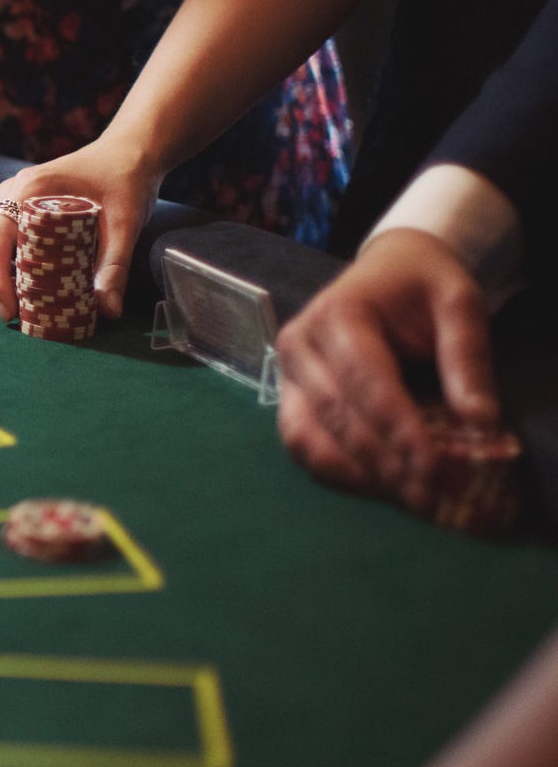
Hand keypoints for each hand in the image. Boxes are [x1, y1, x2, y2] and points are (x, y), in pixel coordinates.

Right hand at [0, 138, 160, 322]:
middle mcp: (9, 193)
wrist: (127, 152)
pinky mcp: (12, 208)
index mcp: (29, 190)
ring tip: (19, 297)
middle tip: (16, 309)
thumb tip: (107, 311)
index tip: (11, 312)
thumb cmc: (125, 180)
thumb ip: (115, 267)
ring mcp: (6, 199)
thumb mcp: (126, 224)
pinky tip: (23, 279)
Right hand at [276, 228, 497, 505]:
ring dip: (358, 475)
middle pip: (336, 416)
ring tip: (409, 497)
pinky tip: (378, 486)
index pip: (366, 382)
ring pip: (307, 438)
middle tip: (432, 496)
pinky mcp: (288, 397)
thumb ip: (468, 358)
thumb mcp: (459, 304)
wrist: (388, 270)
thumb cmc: (422, 286)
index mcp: (338, 313)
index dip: (400, 430)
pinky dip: (337, 472)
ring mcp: (286, 373)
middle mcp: (298, 344)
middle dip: (385, 462)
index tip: (436, 469)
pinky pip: (301, 444)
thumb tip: (480, 422)